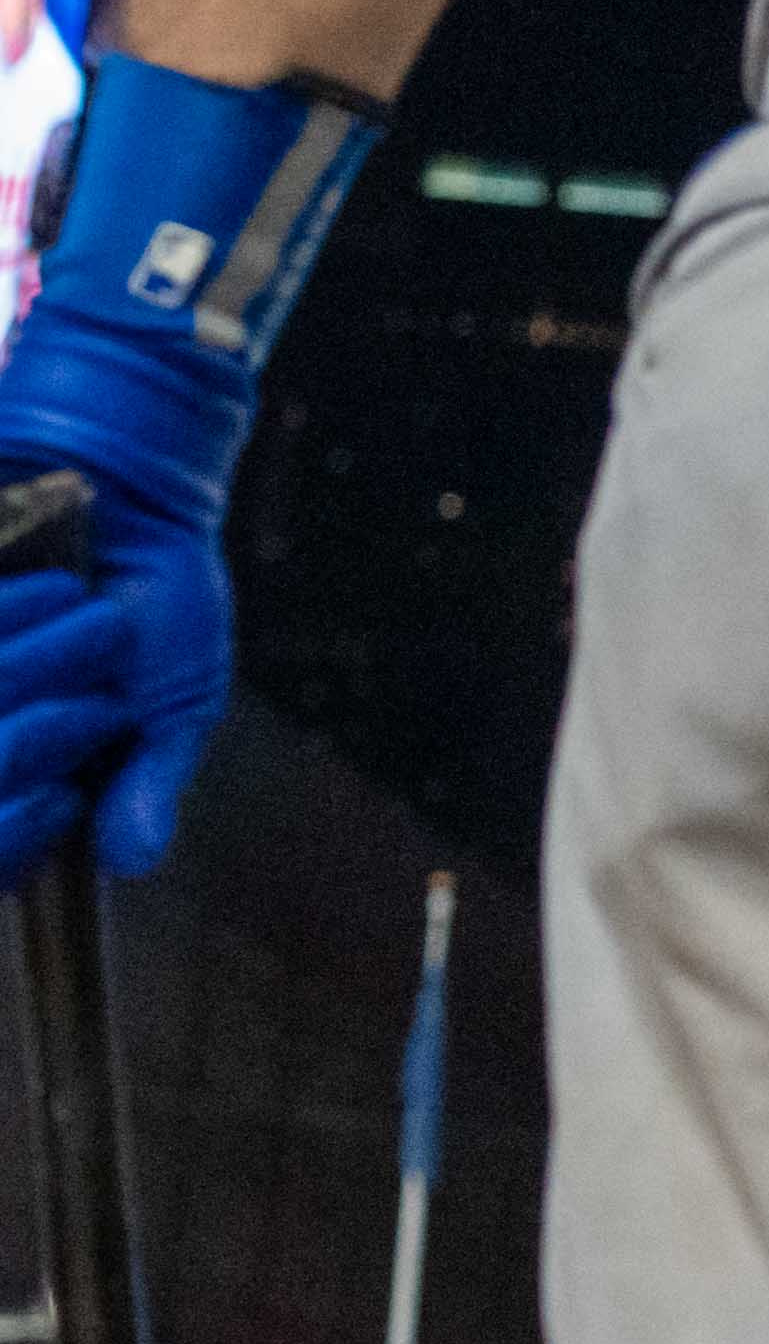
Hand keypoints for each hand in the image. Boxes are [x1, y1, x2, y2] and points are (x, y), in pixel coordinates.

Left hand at [0, 320, 253, 880]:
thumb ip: (150, 779)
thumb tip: (133, 866)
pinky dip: (8, 612)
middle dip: (42, 727)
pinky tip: (43, 580)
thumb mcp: (177, 699)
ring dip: (29, 659)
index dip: (15, 834)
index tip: (65, 799)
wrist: (124, 478)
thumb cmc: (153, 596)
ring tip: (76, 601)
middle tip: (99, 668)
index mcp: (22, 769)